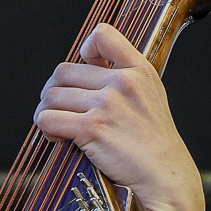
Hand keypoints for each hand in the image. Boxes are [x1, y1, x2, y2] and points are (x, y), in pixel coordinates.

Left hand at [34, 24, 202, 210]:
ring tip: (57, 125)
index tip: (85, 67)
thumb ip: (123, 73)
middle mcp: (123, 82)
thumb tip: (86, 58)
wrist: (164, 175)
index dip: (85, 49)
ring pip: (51, 96)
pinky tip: (58, 138)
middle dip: (54, 91)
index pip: (103, 35)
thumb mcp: (150, 94)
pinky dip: (46, 128)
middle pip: (63, 72)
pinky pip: (48, 119)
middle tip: (60, 108)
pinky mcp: (93, 128)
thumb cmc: (153, 139)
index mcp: (138, 70)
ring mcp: (107, 104)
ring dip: (46, 111)